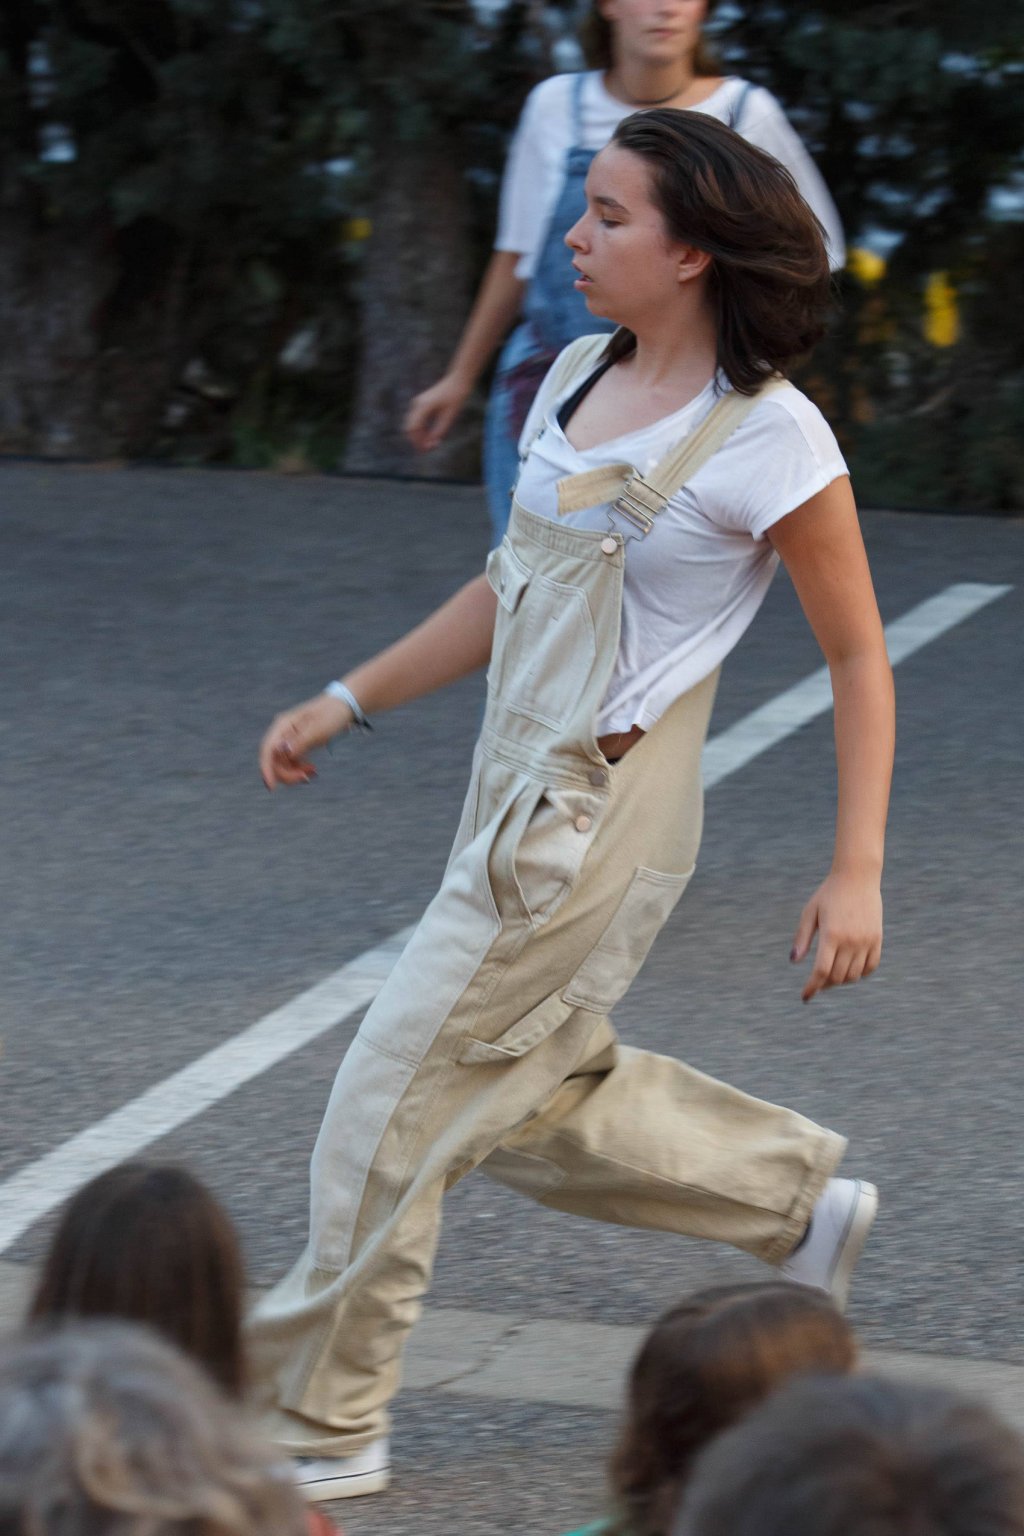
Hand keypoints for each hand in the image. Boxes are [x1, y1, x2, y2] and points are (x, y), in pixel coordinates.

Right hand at [259, 693, 353, 789]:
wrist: (344, 706)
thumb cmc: (332, 714)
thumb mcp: (319, 729)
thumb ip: (300, 741)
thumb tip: (282, 752)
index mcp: (283, 725)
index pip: (268, 750)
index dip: (267, 769)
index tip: (272, 787)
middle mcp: (282, 732)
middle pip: (274, 760)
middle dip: (287, 773)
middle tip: (307, 777)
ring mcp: (288, 739)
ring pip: (282, 764)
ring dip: (294, 773)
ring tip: (313, 772)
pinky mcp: (296, 745)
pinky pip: (292, 763)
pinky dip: (300, 769)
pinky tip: (313, 771)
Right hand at [404, 373, 469, 451]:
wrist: (458, 380)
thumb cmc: (456, 397)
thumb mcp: (449, 417)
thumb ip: (439, 431)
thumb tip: (431, 445)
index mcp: (423, 406)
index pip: (414, 428)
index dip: (417, 441)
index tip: (425, 451)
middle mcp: (417, 404)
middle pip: (410, 427)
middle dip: (416, 440)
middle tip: (426, 450)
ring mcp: (418, 403)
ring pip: (413, 424)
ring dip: (419, 435)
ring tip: (429, 445)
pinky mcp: (421, 404)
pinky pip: (417, 420)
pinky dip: (421, 429)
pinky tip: (429, 436)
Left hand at [790, 871, 882, 1002]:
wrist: (858, 877)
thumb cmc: (829, 893)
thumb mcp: (810, 912)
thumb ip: (802, 938)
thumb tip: (794, 962)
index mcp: (831, 935)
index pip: (821, 971)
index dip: (811, 987)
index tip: (805, 997)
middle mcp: (850, 941)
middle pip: (837, 977)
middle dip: (824, 984)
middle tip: (816, 982)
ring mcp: (866, 941)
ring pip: (854, 976)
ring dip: (841, 981)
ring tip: (831, 976)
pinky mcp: (877, 939)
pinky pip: (871, 967)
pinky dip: (860, 974)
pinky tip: (850, 970)